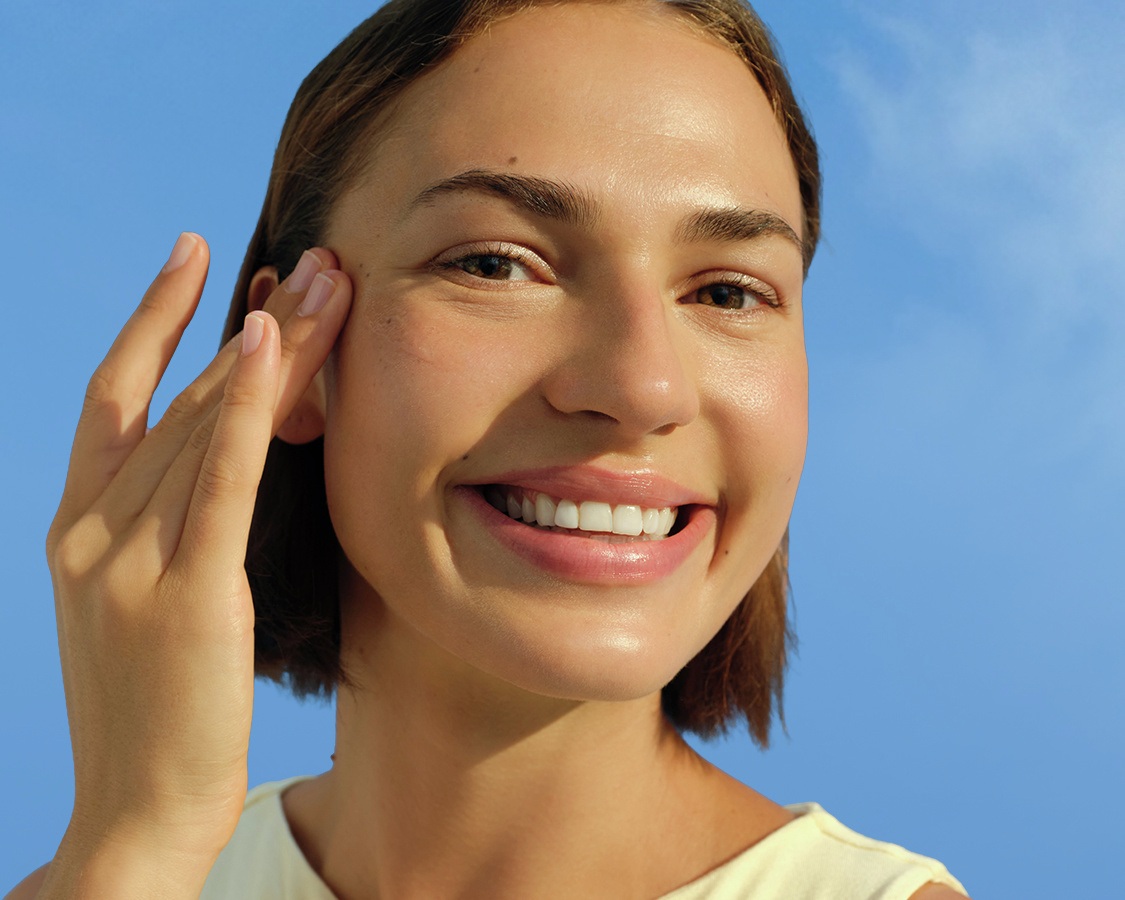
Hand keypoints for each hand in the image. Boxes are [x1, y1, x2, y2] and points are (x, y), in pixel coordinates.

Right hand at [41, 233, 350, 890]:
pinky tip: (270, 341)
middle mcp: (88, 532)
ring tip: (330, 283)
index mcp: (75, 529)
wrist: (138, 812)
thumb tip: (236, 452)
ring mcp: (125, 563)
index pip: (117, 396)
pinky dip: (242, 407)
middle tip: (315, 262)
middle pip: (180, 398)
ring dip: (274, 347)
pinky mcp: (181, 598)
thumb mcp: (150, 600)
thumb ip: (177, 524)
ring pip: (204, 424)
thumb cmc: (160, 708)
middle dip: (255, 324)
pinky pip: (217, 481)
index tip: (197, 257)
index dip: (155, 319)